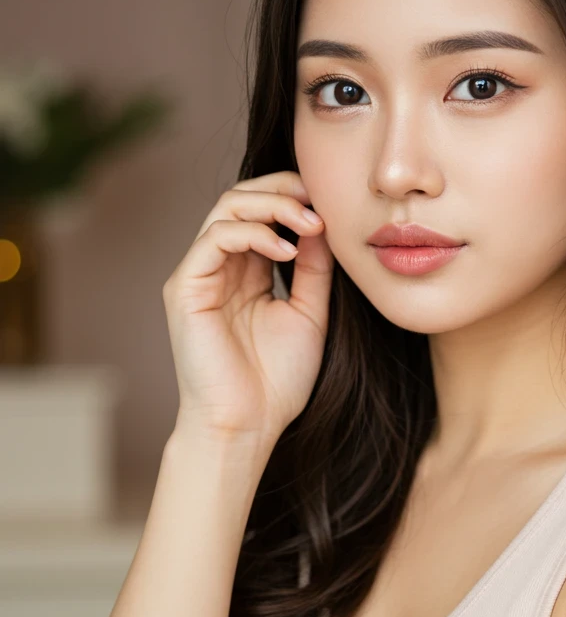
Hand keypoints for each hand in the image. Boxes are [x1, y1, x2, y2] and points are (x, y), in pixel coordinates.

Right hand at [162, 170, 333, 446]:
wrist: (247, 426)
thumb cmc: (277, 380)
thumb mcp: (309, 313)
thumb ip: (314, 268)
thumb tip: (323, 221)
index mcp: (245, 271)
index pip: (261, 211)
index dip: (293, 197)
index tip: (330, 206)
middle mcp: (218, 266)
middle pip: (241, 198)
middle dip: (283, 190)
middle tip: (319, 202)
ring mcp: (198, 274)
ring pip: (226, 208)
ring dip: (272, 206)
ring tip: (309, 223)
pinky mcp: (184, 287)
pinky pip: (215, 238)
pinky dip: (254, 233)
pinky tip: (286, 250)